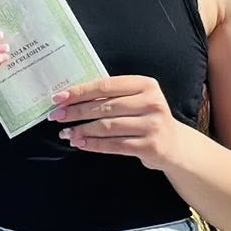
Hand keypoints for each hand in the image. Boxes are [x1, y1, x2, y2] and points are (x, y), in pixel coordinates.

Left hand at [49, 76, 191, 170]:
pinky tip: (80, 143)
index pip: (106, 86)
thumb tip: (72, 98)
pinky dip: (94, 144)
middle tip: (56, 116)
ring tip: (66, 133)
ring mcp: (152, 125)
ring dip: (82, 130)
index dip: (80, 91)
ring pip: (108, 127)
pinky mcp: (150, 146)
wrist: (175, 145)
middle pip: (105, 106)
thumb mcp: (137, 100)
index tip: (59, 97)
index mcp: (146, 85)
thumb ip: (112, 96)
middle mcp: (152, 103)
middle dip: (76, 111)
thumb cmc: (147, 118)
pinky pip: (114, 145)